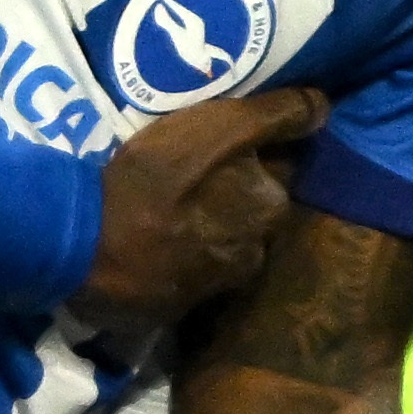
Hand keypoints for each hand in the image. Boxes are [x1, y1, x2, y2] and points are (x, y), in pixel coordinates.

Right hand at [72, 89, 326, 337]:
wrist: (88, 247)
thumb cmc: (156, 179)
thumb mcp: (221, 126)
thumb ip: (278, 115)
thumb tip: (324, 106)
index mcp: (273, 207)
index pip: (277, 174)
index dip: (251, 158)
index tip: (221, 148)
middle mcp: (257, 252)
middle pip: (251, 212)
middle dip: (232, 196)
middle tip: (193, 174)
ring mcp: (218, 286)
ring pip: (223, 243)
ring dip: (207, 227)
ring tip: (170, 207)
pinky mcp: (180, 307)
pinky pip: (190, 271)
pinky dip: (180, 255)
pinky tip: (154, 239)